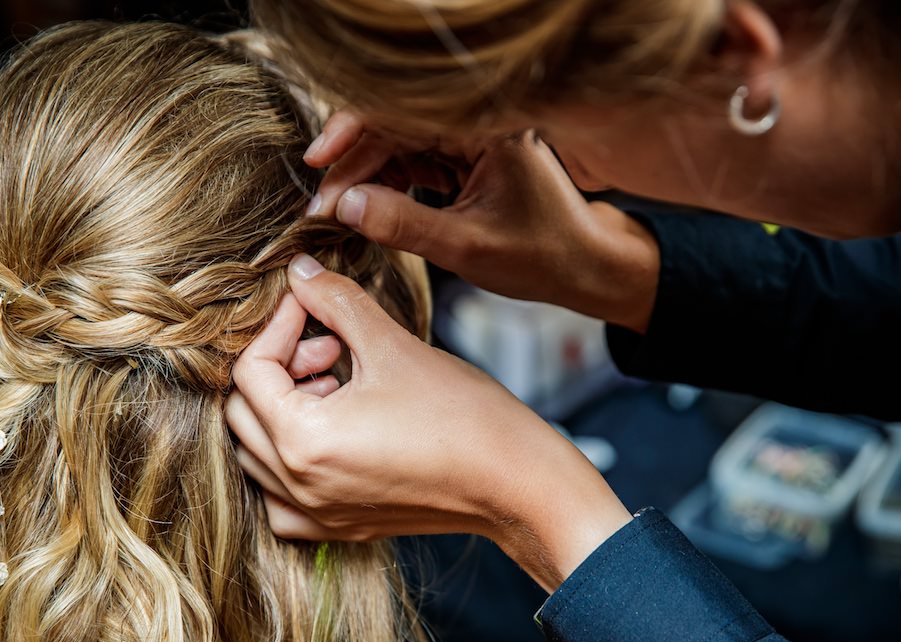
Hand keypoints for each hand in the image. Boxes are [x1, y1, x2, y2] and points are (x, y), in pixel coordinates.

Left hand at [224, 255, 632, 591]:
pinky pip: (281, 499)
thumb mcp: (392, 345)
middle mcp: (297, 486)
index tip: (313, 305)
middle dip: (279, 366)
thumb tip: (300, 272)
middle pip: (244, 412)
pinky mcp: (339, 527)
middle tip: (330, 344)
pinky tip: (331, 435)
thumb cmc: (463, 416)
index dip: (279, 325)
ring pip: (257, 455)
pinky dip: (289, 463)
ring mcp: (317, 514)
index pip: (250, 371)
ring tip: (337, 384)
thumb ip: (336, 303)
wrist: (515, 482)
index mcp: (302, 440)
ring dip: (283, 410)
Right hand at [305, 111, 661, 332]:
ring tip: (340, 213)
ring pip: (399, 144)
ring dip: (366, 175)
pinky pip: (415, 159)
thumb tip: (345, 206)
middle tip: (323, 207)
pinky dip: (388, 183)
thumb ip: (404, 224)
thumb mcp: (466, 247)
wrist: (582, 268)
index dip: (353, 135)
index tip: (318, 162)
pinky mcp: (466, 158)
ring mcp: (471, 139)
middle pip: (395, 126)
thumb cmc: (541, 256)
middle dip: (354, 164)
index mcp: (486, 128)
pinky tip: (369, 207)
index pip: (402, 114)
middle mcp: (478, 123)